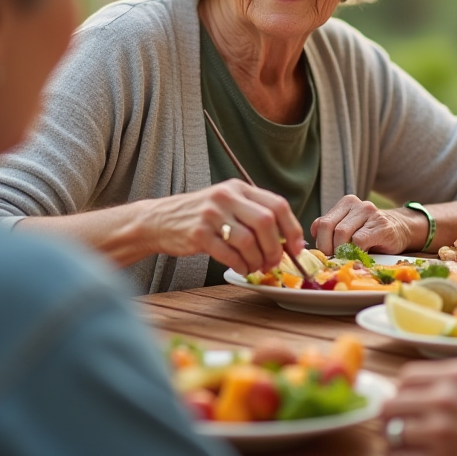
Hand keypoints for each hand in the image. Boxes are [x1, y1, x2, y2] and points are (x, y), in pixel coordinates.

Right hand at [144, 179, 303, 274]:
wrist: (159, 220)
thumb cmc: (200, 216)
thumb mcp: (227, 203)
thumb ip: (253, 214)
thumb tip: (288, 240)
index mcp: (239, 188)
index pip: (277, 205)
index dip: (292, 229)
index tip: (297, 247)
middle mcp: (227, 197)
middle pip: (266, 223)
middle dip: (276, 248)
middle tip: (274, 263)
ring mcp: (211, 214)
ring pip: (248, 241)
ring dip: (257, 260)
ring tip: (255, 267)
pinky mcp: (198, 234)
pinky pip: (229, 254)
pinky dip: (240, 265)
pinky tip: (241, 268)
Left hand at [310, 195, 413, 254]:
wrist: (401, 229)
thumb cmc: (371, 232)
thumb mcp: (349, 226)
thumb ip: (330, 229)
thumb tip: (310, 243)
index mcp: (346, 203)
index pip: (323, 223)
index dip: (320, 242)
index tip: (325, 255)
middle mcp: (357, 204)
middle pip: (330, 228)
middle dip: (328, 248)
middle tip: (334, 259)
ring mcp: (370, 213)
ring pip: (342, 234)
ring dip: (342, 251)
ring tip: (348, 258)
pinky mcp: (381, 226)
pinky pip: (359, 241)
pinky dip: (356, 253)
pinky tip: (361, 256)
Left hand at [380, 359, 456, 454]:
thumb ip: (450, 379)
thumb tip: (417, 389)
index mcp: (455, 374)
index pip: (405, 378)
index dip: (404, 393)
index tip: (410, 404)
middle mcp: (444, 398)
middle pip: (390, 406)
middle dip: (394, 418)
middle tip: (403, 427)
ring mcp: (442, 430)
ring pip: (392, 436)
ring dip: (397, 442)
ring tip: (410, 446)